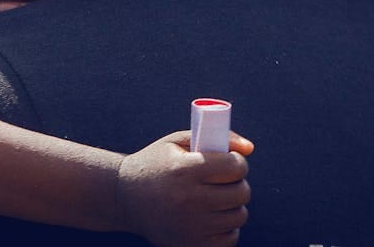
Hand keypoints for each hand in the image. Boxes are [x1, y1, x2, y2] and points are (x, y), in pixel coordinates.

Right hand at [117, 130, 252, 246]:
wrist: (124, 198)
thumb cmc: (155, 164)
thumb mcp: (176, 142)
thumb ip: (215, 138)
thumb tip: (250, 148)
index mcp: (185, 170)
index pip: (234, 166)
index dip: (238, 162)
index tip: (230, 162)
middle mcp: (188, 199)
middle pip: (241, 192)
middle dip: (239, 183)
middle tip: (226, 180)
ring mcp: (190, 226)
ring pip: (239, 215)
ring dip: (235, 205)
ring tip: (219, 197)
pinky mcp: (191, 245)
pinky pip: (230, 238)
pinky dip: (228, 227)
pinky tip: (214, 217)